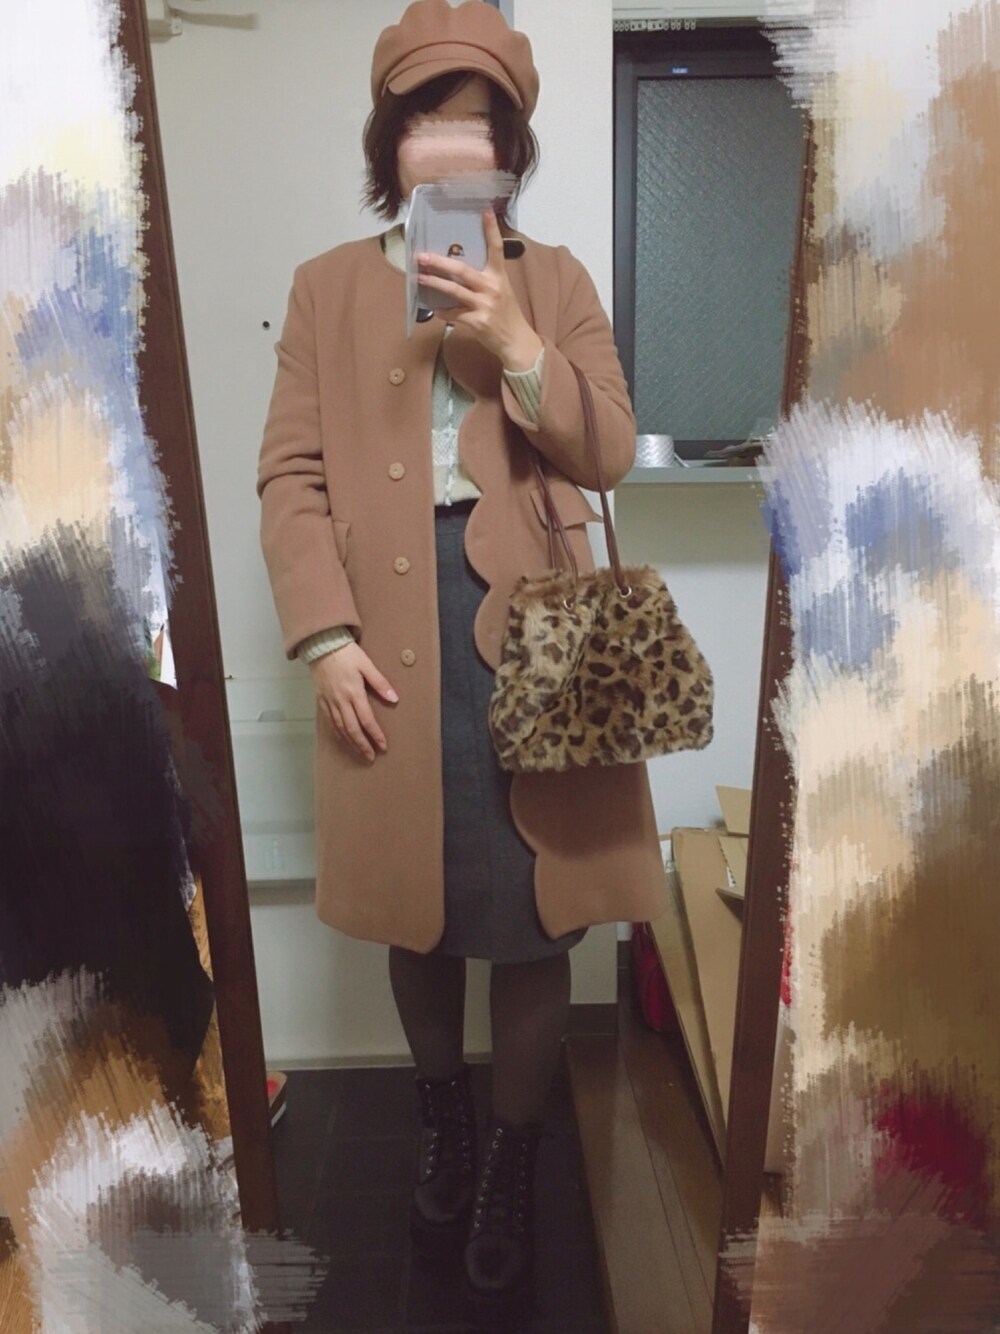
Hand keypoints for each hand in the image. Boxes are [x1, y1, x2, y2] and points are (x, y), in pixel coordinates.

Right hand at [309, 643, 397, 762]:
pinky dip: (338, 733)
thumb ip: (380, 683)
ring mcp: (330, 701)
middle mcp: (341, 701)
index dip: (375, 734)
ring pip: (340, 728)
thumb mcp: (367, 665)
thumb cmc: (347, 653)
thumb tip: (394, 699)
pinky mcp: (322, 700)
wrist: (322, 645)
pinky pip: (330, 721)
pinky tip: (343, 738)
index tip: (383, 746)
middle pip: (352, 729)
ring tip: (360, 752)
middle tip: (371, 756)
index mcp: (354, 692)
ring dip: (351, 742)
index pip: (367, 720)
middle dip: (363, 745)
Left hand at [417, 209, 543, 370]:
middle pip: (462, 270)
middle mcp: (492, 288)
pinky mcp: (477, 322)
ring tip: (420, 278)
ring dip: (434, 284)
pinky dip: (442, 312)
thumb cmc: (506, 314)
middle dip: (440, 262)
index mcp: (499, 276)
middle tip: (422, 255)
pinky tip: (435, 309)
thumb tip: (458, 269)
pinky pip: (453, 314)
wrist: (516, 341)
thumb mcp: (501, 291)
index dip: (490, 229)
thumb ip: (484, 279)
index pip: (496, 248)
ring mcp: (484, 305)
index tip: (484, 210)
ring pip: (454, 291)